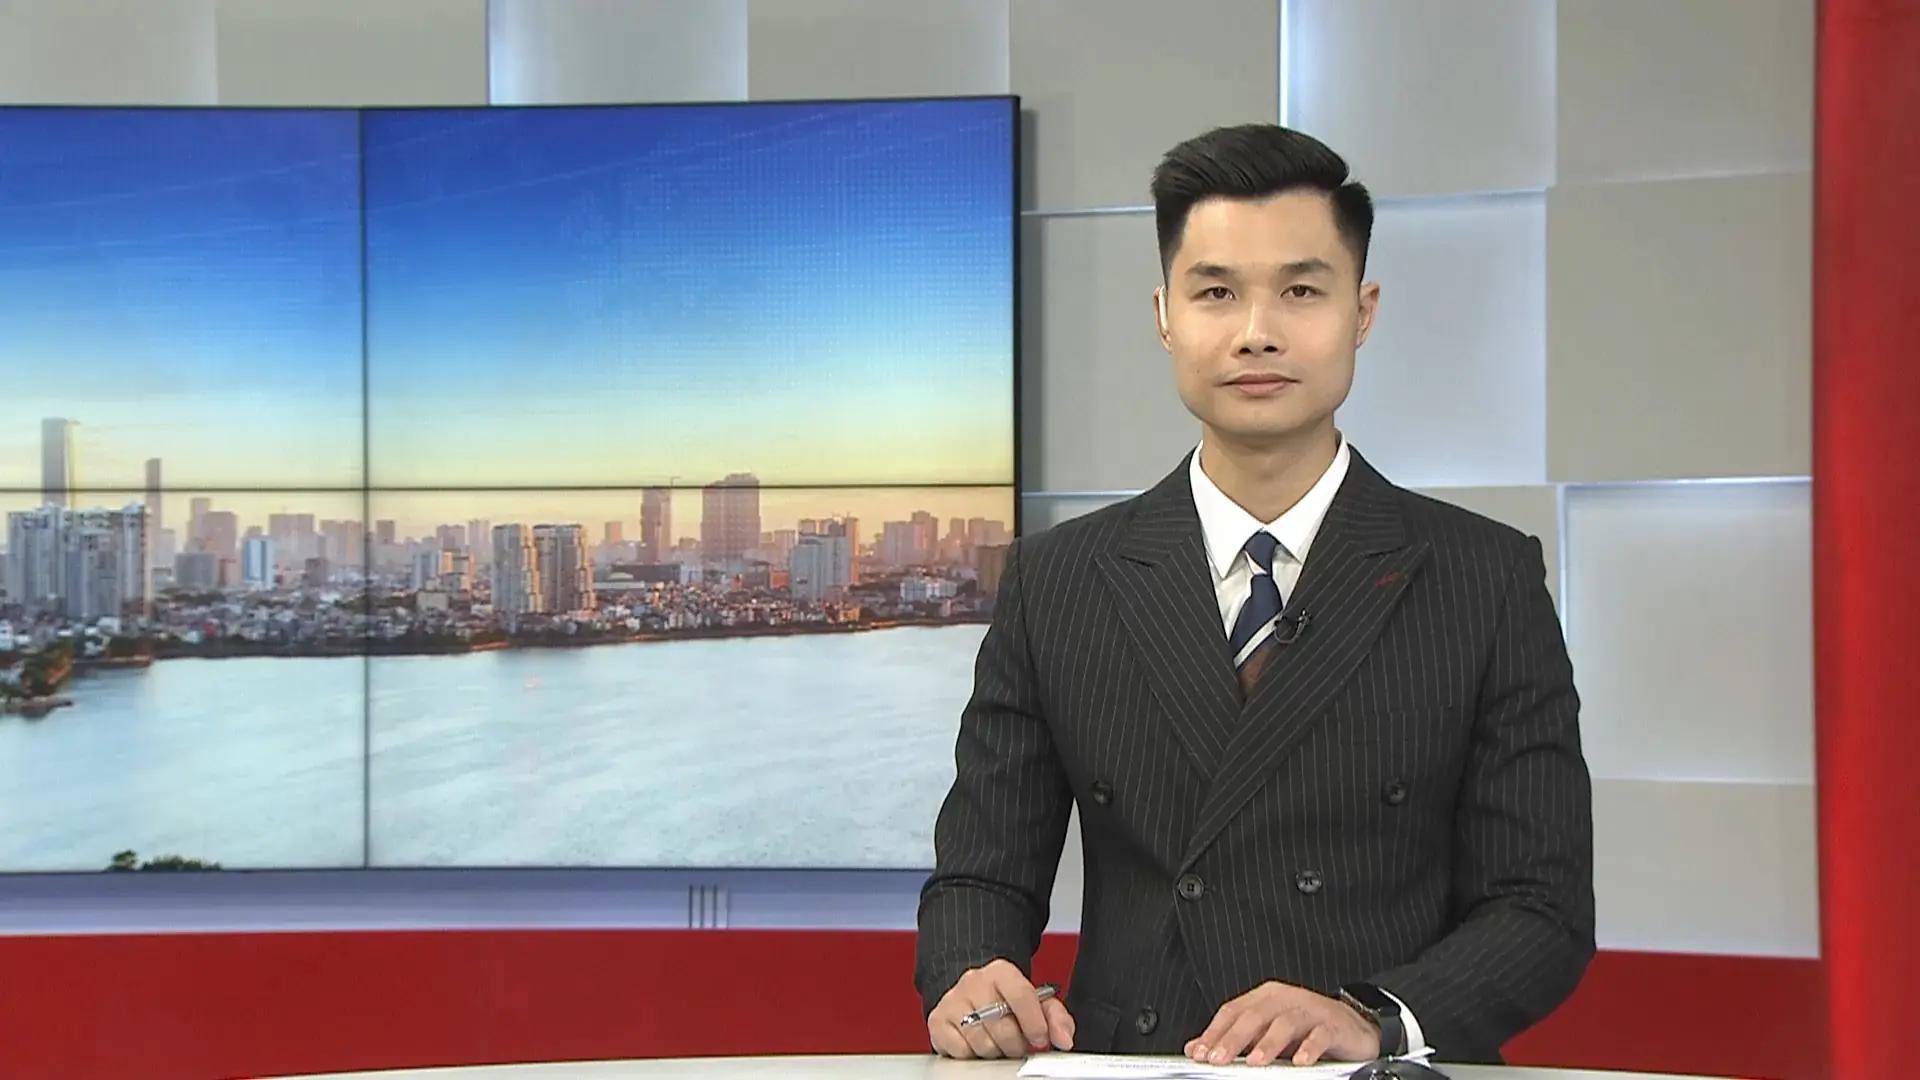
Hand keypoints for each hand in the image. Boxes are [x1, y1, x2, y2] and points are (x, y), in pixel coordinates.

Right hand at [928, 959, 1074, 1059]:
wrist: (971, 997)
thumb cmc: (1005, 1001)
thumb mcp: (1035, 1002)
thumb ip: (1056, 1017)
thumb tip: (1064, 1039)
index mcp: (1001, 972)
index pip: (1022, 996)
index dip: (1035, 1023)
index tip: (1040, 1039)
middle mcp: (974, 982)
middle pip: (1002, 1026)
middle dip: (1016, 1044)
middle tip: (1018, 1044)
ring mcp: (953, 1001)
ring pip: (982, 1043)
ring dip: (996, 1051)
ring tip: (998, 1043)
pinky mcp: (938, 1021)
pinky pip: (961, 1051)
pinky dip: (973, 1055)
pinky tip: (977, 1044)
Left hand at [1186, 981, 1379, 1066]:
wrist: (1352, 1027)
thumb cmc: (1306, 1030)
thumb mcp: (1265, 1033)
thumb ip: (1233, 1040)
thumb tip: (1196, 1048)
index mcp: (1265, 998)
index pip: (1233, 1011)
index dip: (1214, 1032)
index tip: (1200, 1053)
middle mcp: (1285, 999)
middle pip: (1255, 1015)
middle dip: (1234, 1038)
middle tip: (1219, 1058)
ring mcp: (1310, 1009)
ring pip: (1285, 1022)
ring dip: (1268, 1043)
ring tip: (1255, 1061)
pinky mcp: (1333, 1024)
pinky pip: (1320, 1034)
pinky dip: (1309, 1047)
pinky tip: (1300, 1061)